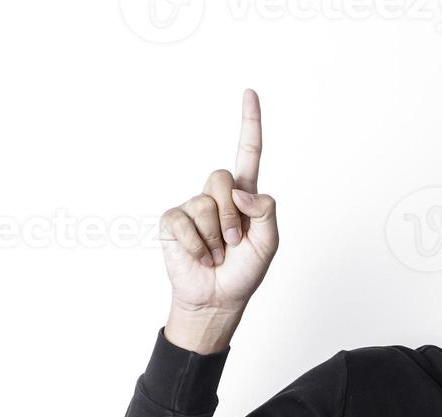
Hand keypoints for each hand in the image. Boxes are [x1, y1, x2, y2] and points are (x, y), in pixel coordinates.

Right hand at [159, 88, 279, 352]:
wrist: (217, 299)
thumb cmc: (244, 272)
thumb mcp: (268, 243)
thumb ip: (265, 212)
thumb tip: (241, 191)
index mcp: (244, 196)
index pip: (248, 152)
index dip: (249, 123)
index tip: (250, 92)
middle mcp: (217, 195)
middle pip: (223, 178)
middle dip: (232, 216)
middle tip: (233, 244)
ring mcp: (192, 207)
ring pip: (206, 203)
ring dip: (216, 236)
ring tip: (216, 254)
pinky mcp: (173, 221)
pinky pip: (185, 222)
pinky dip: (197, 245)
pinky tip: (199, 255)